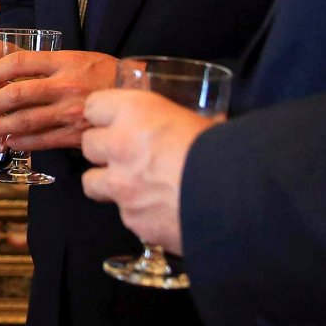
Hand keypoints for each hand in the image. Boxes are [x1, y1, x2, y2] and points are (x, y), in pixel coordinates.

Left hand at [0, 49, 116, 152]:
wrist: (138, 94)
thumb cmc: (105, 73)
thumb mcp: (78, 57)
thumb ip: (49, 64)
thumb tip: (12, 69)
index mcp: (64, 62)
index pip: (19, 62)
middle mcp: (65, 86)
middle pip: (16, 93)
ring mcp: (70, 111)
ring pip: (24, 120)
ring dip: (0, 126)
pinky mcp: (74, 134)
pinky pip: (40, 140)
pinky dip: (20, 142)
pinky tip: (10, 142)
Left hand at [78, 88, 213, 249]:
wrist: (237, 199)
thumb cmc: (225, 150)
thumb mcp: (204, 121)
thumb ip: (184, 124)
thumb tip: (203, 124)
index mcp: (135, 112)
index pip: (93, 106)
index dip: (104, 115)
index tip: (112, 120)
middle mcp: (119, 146)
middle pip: (88, 145)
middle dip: (104, 150)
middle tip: (126, 154)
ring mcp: (120, 187)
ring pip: (92, 183)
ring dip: (108, 183)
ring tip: (133, 187)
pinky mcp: (131, 220)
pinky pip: (125, 214)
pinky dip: (138, 213)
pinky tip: (160, 212)